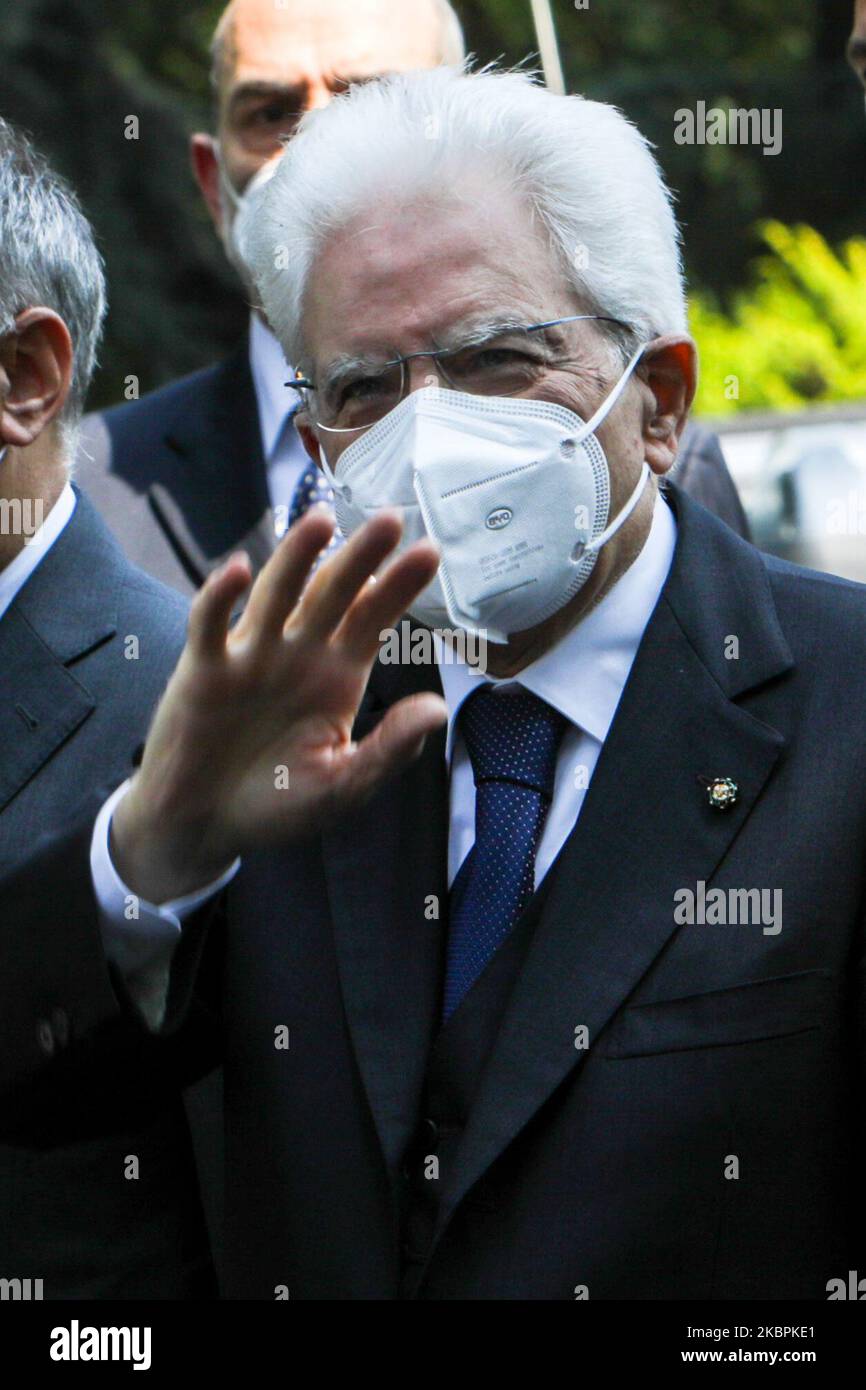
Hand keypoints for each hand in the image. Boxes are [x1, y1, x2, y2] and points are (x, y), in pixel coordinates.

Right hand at [112, 508, 446, 901]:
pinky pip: (210, 625)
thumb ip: (389, 748)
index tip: (430, 551)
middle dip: (360, 557)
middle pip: (333, 593)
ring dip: (296, 557)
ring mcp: (251, 656)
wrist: (204, 827)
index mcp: (338, 675)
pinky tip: (240, 571)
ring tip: (321, 520)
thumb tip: (438, 709)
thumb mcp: (343, 786)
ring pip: (276, 594)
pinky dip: (220, 596)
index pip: (374, 617)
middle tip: (390, 518)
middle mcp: (298, 653)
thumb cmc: (275, 804)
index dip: (398, 585)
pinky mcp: (203, 670)